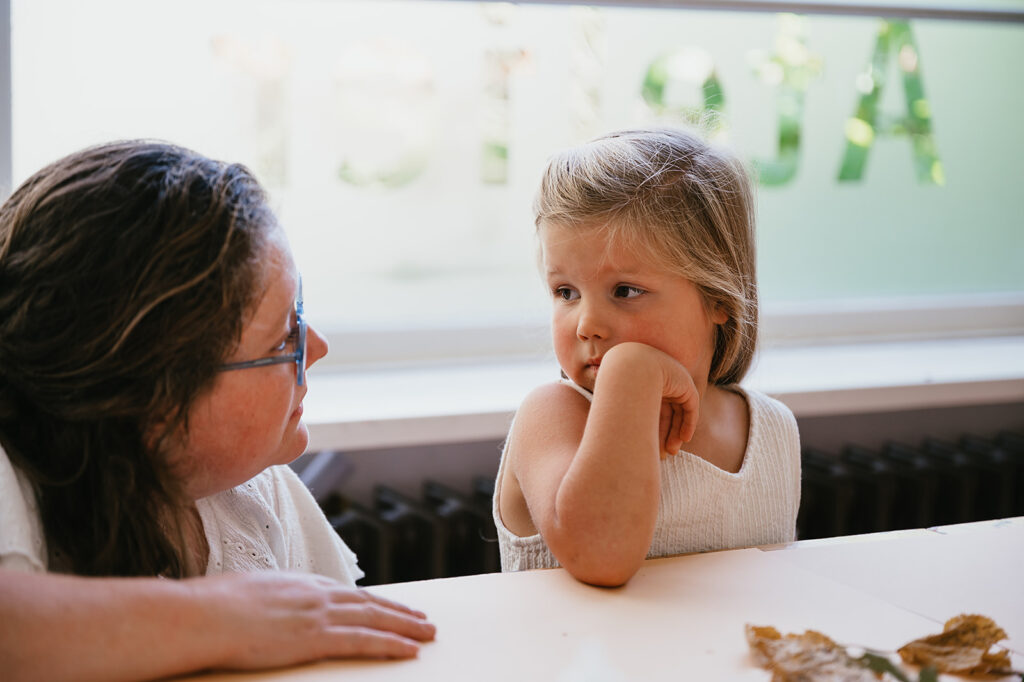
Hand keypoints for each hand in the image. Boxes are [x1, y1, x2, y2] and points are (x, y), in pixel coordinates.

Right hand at [198, 571, 435, 668]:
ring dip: (405, 627)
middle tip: (423, 619)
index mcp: (299, 584)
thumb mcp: (244, 595)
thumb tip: (261, 608)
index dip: (373, 601)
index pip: (347, 593)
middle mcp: (315, 594)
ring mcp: (317, 614)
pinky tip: (408, 650)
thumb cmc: (210, 608)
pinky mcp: (315, 637)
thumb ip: (265, 600)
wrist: (201, 615)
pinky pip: (363, 641)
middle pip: (369, 602)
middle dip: (399, 611)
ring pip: (374, 619)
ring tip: (427, 633)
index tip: (391, 605)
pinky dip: (390, 644)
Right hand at [605, 342, 698, 457]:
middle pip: (666, 412)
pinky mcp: (685, 385)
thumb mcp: (620, 406)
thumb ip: (623, 417)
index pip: (651, 408)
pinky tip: (684, 439)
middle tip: (663, 453)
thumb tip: (614, 438)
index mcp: (643, 381)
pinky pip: (690, 407)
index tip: (650, 447)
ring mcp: (673, 381)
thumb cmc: (618, 389)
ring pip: (678, 411)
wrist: (630, 369)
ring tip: (672, 451)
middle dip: (665, 433)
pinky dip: (688, 424)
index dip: (652, 428)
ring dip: (676, 432)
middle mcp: (659, 379)